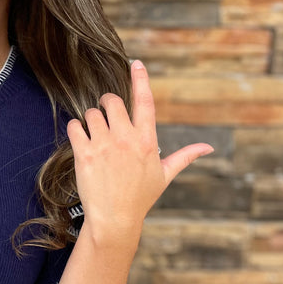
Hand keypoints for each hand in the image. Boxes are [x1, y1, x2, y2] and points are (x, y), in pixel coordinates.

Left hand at [66, 59, 212, 238]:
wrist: (115, 220)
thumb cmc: (140, 198)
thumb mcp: (165, 176)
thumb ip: (185, 156)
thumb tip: (208, 148)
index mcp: (147, 141)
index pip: (145, 102)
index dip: (140, 80)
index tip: (135, 63)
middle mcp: (126, 139)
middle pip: (112, 101)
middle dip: (107, 102)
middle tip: (105, 111)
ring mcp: (104, 145)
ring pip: (92, 113)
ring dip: (91, 119)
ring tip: (94, 134)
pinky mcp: (84, 154)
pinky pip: (75, 126)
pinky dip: (76, 129)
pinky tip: (80, 140)